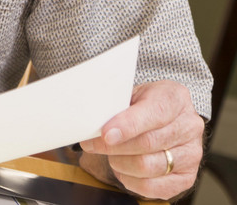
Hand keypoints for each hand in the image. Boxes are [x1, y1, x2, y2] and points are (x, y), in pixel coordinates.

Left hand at [78, 81, 204, 200]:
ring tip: (111, 155)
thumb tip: (91, 124)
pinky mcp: (186, 178)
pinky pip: (153, 187)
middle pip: (148, 143)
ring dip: (120, 163)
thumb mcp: (128, 95)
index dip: (127, 125)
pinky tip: (122, 169)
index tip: (105, 134)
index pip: (154, 113)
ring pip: (148, 166)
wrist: (159, 120)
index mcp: (175, 98)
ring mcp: (192, 154)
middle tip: (92, 144)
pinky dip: (130, 180)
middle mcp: (189, 126)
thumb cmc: (139, 106)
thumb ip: (114, 107)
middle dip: (114, 147)